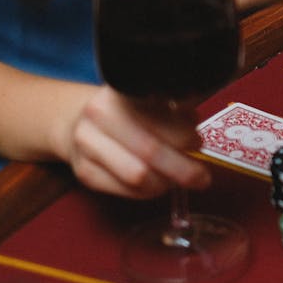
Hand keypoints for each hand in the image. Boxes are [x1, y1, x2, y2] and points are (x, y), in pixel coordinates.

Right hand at [61, 86, 211, 199]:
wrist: (80, 122)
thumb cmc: (128, 111)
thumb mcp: (151, 99)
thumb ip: (176, 109)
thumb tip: (195, 124)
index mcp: (120, 91)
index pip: (158, 118)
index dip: (183, 136)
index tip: (198, 143)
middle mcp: (98, 115)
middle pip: (149, 151)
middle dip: (183, 169)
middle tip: (202, 177)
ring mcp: (87, 145)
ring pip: (138, 176)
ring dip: (166, 182)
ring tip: (178, 179)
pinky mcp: (84, 172)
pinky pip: (126, 191)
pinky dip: (149, 192)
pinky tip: (158, 183)